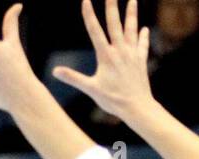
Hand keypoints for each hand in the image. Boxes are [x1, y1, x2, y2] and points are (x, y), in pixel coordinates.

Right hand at [50, 1, 155, 123]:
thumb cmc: (113, 100)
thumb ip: (73, 78)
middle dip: (112, 6)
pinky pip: (142, 45)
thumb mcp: (90, 89)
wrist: (137, 107)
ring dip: (131, 13)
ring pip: (131, 29)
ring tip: (133, 0)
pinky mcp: (140, 61)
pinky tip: (143, 28)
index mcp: (106, 56)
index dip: (89, 14)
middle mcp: (120, 51)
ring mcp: (132, 54)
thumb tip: (54, 71)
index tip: (86, 0)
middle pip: (115, 23)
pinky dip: (142, 36)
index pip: (95, 31)